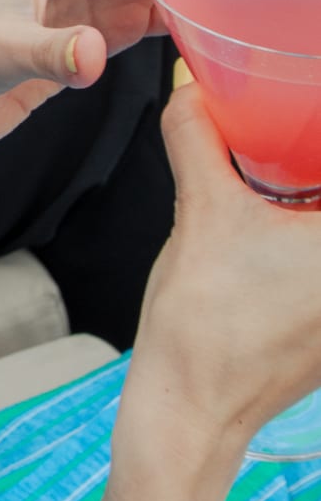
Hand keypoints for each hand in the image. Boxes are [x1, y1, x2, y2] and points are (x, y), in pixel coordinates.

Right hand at [123, 78, 320, 450]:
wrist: (192, 410)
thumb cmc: (207, 325)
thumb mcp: (201, 212)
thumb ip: (198, 139)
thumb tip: (191, 90)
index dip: (317, 134)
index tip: (300, 102)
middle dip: (311, 163)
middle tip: (292, 123)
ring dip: (308, 195)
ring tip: (286, 166)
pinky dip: (306, 233)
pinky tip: (283, 212)